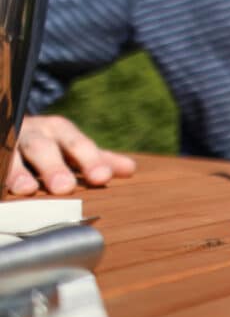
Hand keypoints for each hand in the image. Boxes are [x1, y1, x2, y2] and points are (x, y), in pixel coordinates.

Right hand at [6, 115, 135, 195]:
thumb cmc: (48, 142)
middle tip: (65, 187)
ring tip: (26, 190)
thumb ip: (97, 159)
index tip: (102, 177)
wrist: (7, 124)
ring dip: (18, 172)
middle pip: (44, 148)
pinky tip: (3, 192)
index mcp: (59, 130)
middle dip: (54, 167)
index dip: (90, 160)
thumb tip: (130, 169)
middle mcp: (33, 133)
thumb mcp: (71, 146)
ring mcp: (8, 143)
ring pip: (12, 155)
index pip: (77, 145)